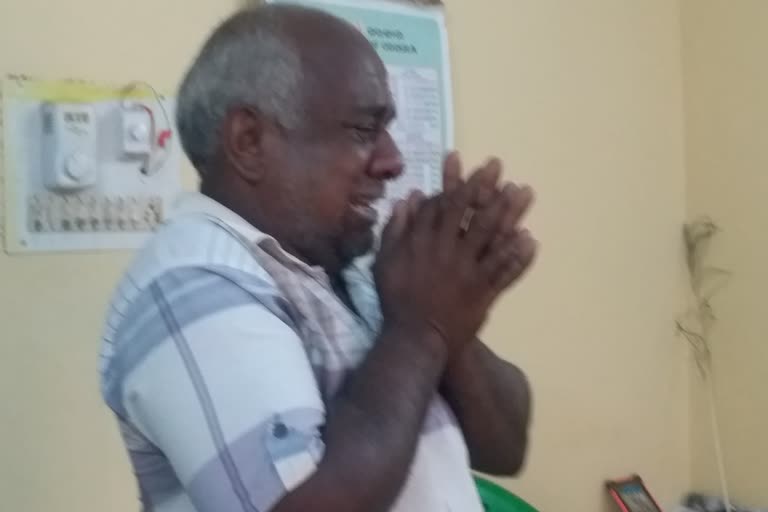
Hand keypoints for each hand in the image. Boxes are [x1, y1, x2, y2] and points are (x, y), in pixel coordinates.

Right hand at [373, 154, 530, 355]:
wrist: (415, 337)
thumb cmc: (397, 299)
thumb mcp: (384, 261)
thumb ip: (395, 229)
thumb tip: (409, 199)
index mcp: (424, 241)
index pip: (442, 206)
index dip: (455, 184)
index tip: (466, 166)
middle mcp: (449, 250)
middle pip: (470, 213)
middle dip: (484, 186)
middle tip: (497, 166)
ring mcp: (469, 270)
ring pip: (491, 236)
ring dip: (508, 212)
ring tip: (523, 191)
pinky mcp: (484, 290)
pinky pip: (504, 270)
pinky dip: (518, 255)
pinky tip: (530, 238)